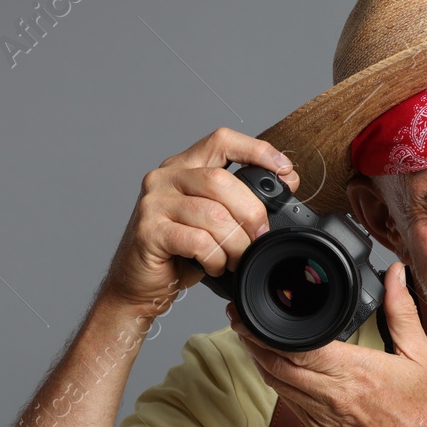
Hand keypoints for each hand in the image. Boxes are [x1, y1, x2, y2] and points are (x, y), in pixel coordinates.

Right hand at [100, 127, 300, 311]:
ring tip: (235, 259)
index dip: (256, 150)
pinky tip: (214, 266)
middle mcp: (165, 177)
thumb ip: (239, 199)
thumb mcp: (214, 220)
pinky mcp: (149, 231)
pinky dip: (215, 258)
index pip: (222, 140)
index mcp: (184, 167)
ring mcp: (154, 203)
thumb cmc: (179, 253)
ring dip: (235, 243)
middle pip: (222, 180)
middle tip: (259, 237)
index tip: (284, 170)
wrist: (139, 285)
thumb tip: (287, 180)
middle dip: (251, 213)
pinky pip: (198, 241)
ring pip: (213, 214)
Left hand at [229, 261, 426, 426]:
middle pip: (276, 365)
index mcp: (355, 373)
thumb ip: (402, 312)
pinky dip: (277, 384)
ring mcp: (323, 420)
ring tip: (249, 339)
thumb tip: (396, 276)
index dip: (267, 330)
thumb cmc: (425, 416)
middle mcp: (333, 397)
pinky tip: (275, 370)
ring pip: (277, 386)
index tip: (253, 313)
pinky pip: (290, 405)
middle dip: (252, 341)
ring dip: (259, 362)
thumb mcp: (420, 357)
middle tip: (239, 320)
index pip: (298, 347)